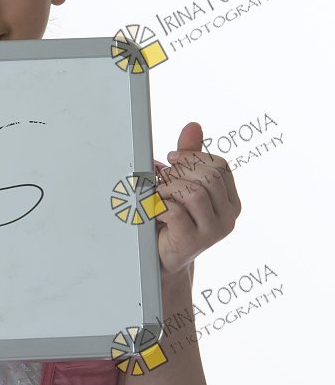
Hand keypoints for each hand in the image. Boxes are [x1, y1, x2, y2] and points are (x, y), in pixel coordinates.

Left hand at [152, 122, 241, 275]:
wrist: (160, 259)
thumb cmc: (171, 219)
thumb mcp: (182, 184)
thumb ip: (190, 157)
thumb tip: (194, 125)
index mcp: (231, 201)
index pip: (220, 165)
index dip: (193, 157)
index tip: (171, 160)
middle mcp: (228, 217)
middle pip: (209, 176)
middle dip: (180, 171)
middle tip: (161, 177)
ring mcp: (213, 232)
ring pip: (194, 192)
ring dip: (169, 187)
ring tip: (158, 193)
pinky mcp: (192, 242)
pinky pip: (175, 211)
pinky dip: (159, 204)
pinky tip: (154, 209)